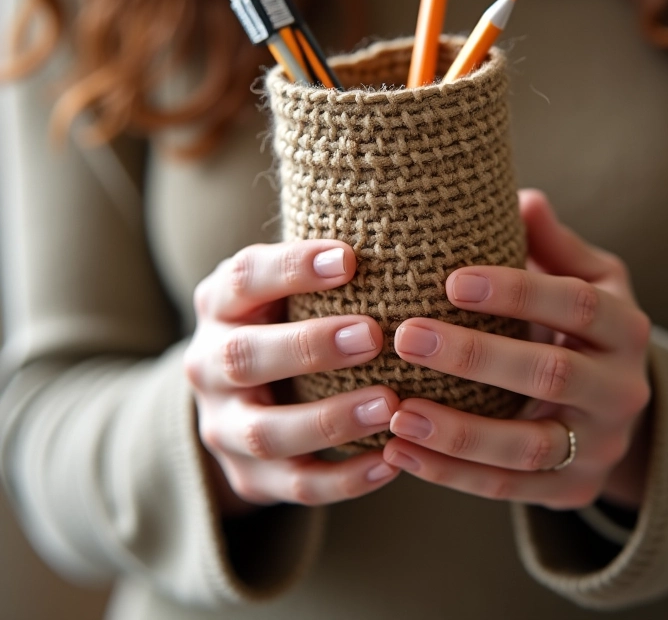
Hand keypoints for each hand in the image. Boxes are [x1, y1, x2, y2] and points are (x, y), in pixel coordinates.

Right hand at [183, 240, 400, 513]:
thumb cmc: (283, 322)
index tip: (349, 258)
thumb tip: (403, 237)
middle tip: (371, 336)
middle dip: (308, 346)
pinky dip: (344, 480)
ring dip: (329, 420)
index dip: (291, 268)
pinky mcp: (249, 477)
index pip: (244, 279)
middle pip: (244, 358)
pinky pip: (295, 486)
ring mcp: (224, 427)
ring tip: (390, 405)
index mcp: (219, 306)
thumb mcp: (285, 289)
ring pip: (267, 433)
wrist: (238, 397)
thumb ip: (321, 269)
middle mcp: (208, 365)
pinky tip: (390, 463)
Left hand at [384, 189, 651, 509]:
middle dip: (476, 358)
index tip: (450, 280)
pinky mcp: (571, 490)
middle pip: (551, 375)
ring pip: (529, 446)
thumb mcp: (587, 278)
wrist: (613, 405)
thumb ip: (553, 244)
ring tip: (397, 412)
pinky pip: (508, 488)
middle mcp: (622, 389)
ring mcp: (600, 446)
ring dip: (459, 433)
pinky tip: (398, 452)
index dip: (517, 292)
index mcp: (624, 327)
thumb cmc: (582, 326)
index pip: (576, 303)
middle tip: (406, 336)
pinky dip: (451, 475)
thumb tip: (521, 198)